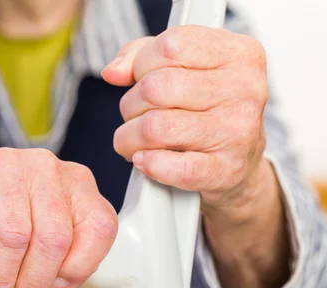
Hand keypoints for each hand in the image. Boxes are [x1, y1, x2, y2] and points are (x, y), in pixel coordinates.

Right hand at [0, 148, 117, 287]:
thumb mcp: (50, 263)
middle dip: (33, 286)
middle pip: (53, 238)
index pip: (98, 228)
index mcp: (80, 185)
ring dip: (1, 281)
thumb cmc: (15, 231)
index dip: (80, 269)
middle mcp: (47, 167)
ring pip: (14, 235)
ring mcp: (6, 164)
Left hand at [102, 25, 268, 216]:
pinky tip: (145, 160)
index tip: (141, 79)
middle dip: (131, 105)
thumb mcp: (184, 67)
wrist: (240, 160)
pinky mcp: (224, 170)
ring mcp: (237, 132)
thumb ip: (141, 56)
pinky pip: (168, 165)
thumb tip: (114, 72)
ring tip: (136, 140)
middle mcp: (244, 90)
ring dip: (130, 137)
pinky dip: (147, 163)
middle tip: (136, 115)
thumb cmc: (208, 108)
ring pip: (153, 128)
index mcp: (238, 54)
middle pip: (155, 89)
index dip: (141, 65)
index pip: (168, 46)